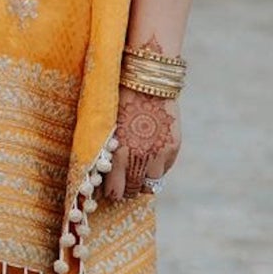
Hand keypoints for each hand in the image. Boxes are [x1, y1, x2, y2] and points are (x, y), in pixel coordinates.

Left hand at [103, 87, 180, 201]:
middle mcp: (139, 158)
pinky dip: (155, 169)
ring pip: (150, 184)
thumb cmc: (116, 101)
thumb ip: (104, 153)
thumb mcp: (103, 128)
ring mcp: (159, 154)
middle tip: (120, 185)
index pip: (114, 191)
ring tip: (134, 173)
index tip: (106, 190)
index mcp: (117, 154)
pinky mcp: (173, 147)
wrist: (145, 80)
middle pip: (132, 190)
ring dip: (141, 181)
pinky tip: (148, 159)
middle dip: (124, 190)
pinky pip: (164, 170)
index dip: (109, 193)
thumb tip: (100, 176)